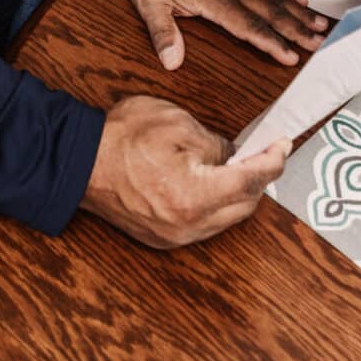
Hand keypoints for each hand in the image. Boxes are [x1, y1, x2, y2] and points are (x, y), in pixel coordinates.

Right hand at [81, 94, 290, 248]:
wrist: (78, 161)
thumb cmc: (122, 138)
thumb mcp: (177, 123)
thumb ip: (215, 143)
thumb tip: (235, 155)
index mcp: (194, 196)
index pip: (250, 182)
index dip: (272, 161)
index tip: (282, 146)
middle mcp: (188, 225)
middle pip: (243, 207)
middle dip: (258, 178)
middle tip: (265, 151)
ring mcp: (174, 236)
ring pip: (225, 219)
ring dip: (238, 193)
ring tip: (240, 164)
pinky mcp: (162, 237)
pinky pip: (204, 224)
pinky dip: (216, 203)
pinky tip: (214, 181)